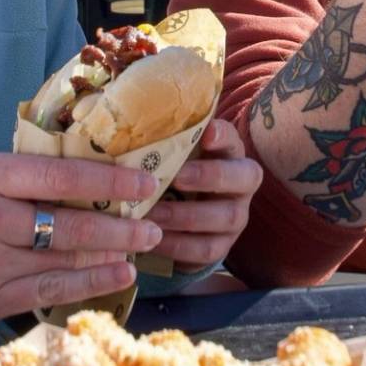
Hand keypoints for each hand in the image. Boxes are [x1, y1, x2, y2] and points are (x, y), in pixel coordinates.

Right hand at [0, 152, 162, 326]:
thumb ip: (20, 176)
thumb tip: (88, 174)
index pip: (58, 175)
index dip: (108, 179)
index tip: (144, 181)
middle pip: (69, 223)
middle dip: (120, 225)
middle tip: (154, 223)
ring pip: (63, 261)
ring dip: (110, 257)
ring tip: (142, 250)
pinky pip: (48, 292)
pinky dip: (87, 284)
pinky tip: (114, 277)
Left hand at [144, 119, 261, 271]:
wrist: (179, 221)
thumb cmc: (170, 175)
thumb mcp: (170, 156)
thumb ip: (159, 140)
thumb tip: (121, 116)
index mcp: (229, 153)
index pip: (233, 139)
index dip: (223, 136)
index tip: (207, 133)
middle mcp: (241, 184)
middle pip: (243, 177)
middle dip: (209, 176)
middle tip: (176, 178)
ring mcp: (236, 217)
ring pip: (226, 217)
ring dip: (187, 216)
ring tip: (154, 214)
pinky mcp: (223, 247)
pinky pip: (207, 249)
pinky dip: (179, 245)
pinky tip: (154, 240)